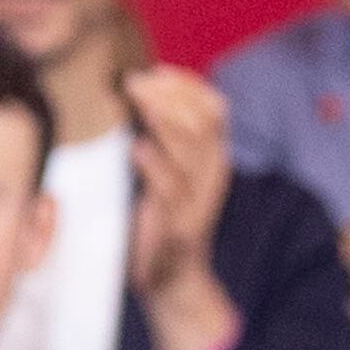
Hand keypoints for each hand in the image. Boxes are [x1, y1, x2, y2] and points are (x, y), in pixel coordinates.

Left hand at [124, 65, 234, 293]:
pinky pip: (170, 191)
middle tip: (135, 81)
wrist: (172, 279)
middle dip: (170, 95)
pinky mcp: (177, 226)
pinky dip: (155, 166)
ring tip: (138, 100)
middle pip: (203, 122)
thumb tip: (141, 92)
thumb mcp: (170, 172)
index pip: (215, 109)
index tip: (156, 69)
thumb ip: (165, 138)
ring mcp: (197, 201)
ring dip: (163, 120)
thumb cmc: (162, 219)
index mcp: (213, 158)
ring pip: (191, 151)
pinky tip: (136, 147)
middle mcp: (212, 175)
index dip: (188, 86)